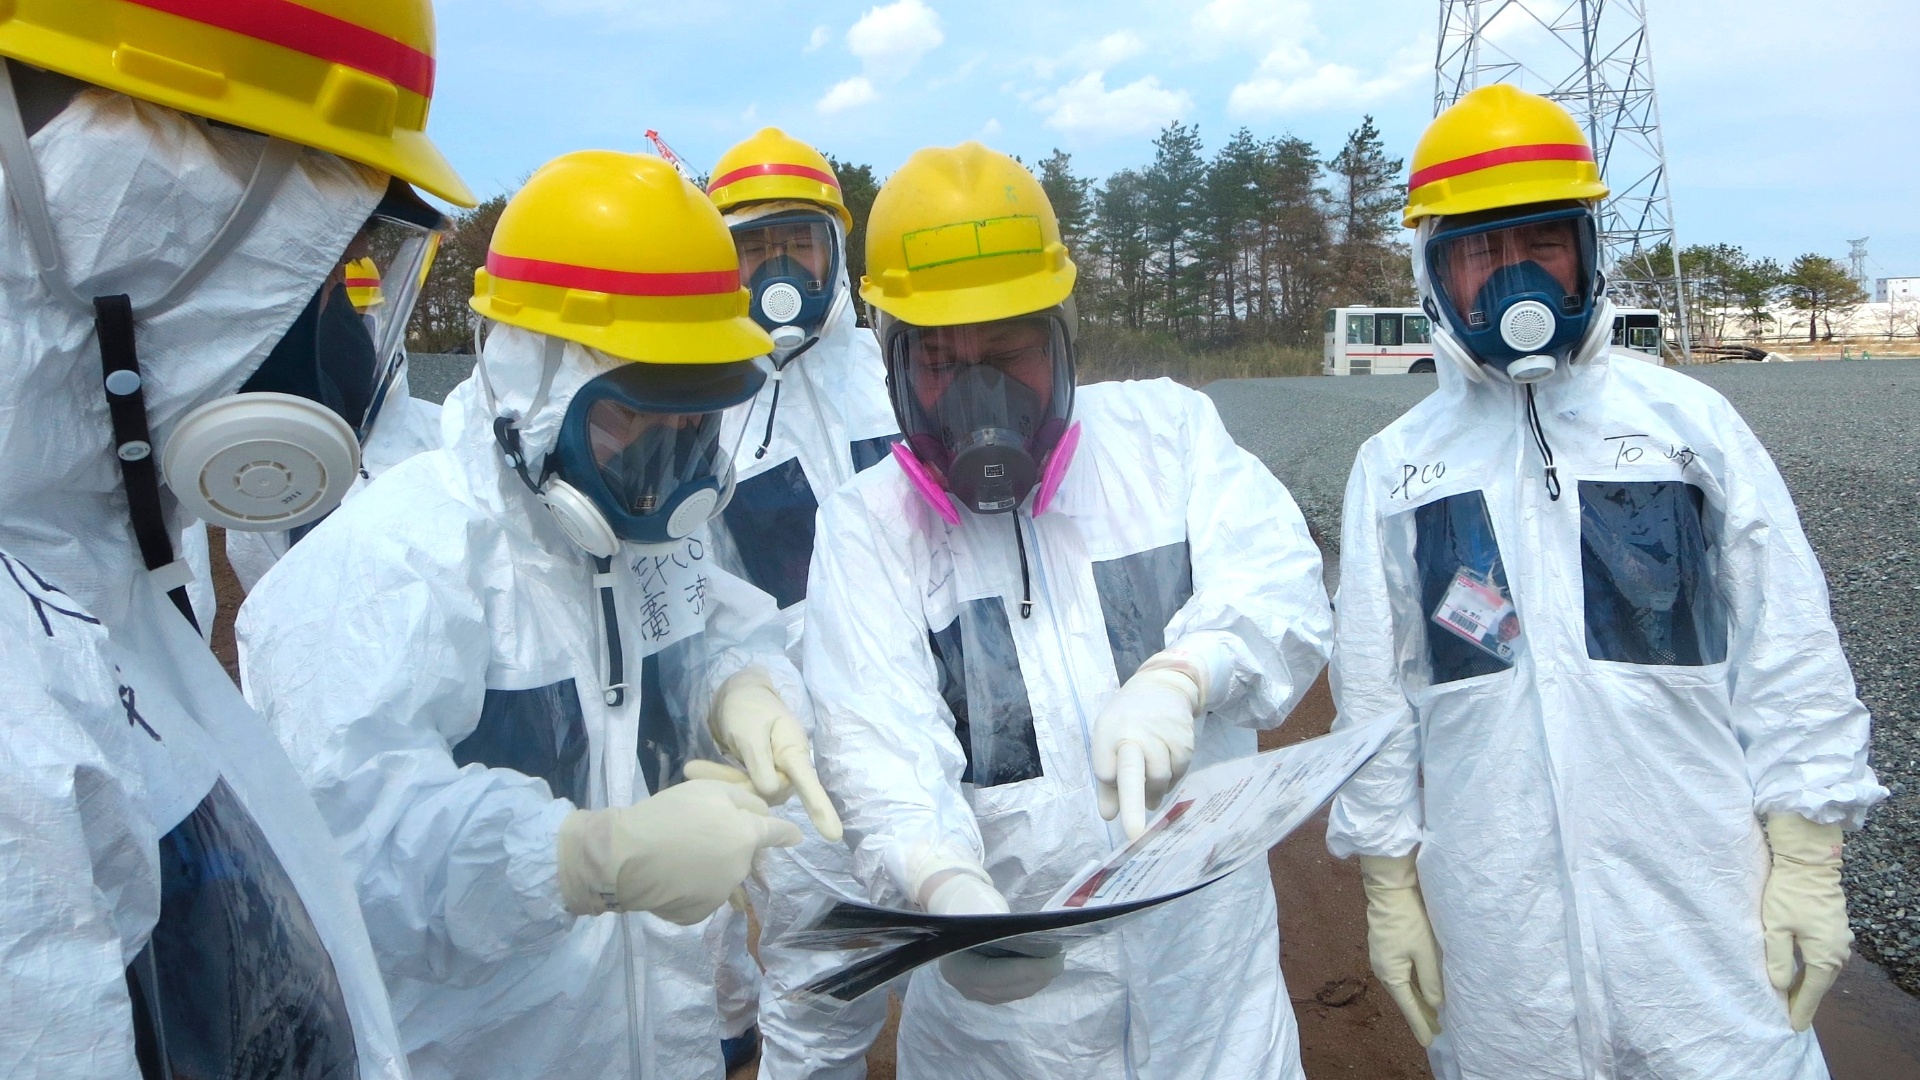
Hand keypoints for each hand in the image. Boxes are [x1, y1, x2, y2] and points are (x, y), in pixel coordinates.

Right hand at [555, 779, 801, 924]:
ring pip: (724, 877)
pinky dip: (693, 888)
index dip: (786, 833)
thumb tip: (765, 816)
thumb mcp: (708, 790)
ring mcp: (719, 895)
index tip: (793, 836)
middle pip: (745, 855)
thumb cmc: (667, 815)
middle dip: (733, 846)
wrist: (625, 856)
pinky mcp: (698, 913)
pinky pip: (703, 897)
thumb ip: (744, 801)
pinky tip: (671, 877)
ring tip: (680, 857)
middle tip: (701, 835)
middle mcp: (740, 869)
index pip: (778, 834)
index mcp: (746, 836)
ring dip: (712, 868)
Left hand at [707, 666, 842, 840]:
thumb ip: (759, 760)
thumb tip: (771, 792)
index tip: (833, 834)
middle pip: (766, 791)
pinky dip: (721, 780)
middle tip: (690, 768)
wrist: (740, 696)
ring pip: (751, 793)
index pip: (808, 781)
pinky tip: (694, 770)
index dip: (820, 807)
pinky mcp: (760, 779)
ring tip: (689, 768)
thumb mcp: (749, 729)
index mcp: (793, 751)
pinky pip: (743, 788)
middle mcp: (789, 768)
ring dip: (722, 782)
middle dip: (733, 783)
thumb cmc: (749, 706)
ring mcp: (775, 775)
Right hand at [922, 868, 1062, 1004]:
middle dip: (1040, 975)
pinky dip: (1031, 981)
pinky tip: (1042, 968)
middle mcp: (964, 986)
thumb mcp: (981, 908)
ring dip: (1038, 980)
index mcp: (958, 966)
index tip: (1056, 959)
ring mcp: (974, 993)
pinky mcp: (986, 993)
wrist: (952, 910)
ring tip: (1055, 962)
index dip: (1030, 970)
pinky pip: (1014, 992)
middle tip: (1060, 958)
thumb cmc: (968, 904)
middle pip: (1010, 988)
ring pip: (1015, 993)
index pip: (998, 975)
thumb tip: (1033, 936)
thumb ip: (1001, 925)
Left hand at [1091, 651, 1206, 839]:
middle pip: (1132, 774)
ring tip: (1150, 784)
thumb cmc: (1128, 722)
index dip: (1109, 788)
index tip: (1111, 814)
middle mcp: (1133, 733)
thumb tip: (1109, 817)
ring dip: (1154, 791)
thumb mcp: (1109, 742)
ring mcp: (1161, 735)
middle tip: (1134, 834)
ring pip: (1159, 780)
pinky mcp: (1184, 739)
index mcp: (1108, 732)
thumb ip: (1108, 782)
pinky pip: (1178, 773)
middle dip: (1132, 805)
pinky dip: (1171, 779)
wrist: (1163, 686)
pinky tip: (1166, 766)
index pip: (1105, 769)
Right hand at [1359, 853, 1444, 1047]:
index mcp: (1391, 975)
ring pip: (1402, 986)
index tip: (1429, 1042)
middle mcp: (1382, 971)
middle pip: (1404, 998)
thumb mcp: (1425, 951)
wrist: (1389, 891)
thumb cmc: (1409, 920)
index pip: (1409, 1006)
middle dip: (1420, 1014)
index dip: (1420, 1024)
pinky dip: (1412, 986)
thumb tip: (1435, 1004)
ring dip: (1417, 1000)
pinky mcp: (1384, 949)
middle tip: (1436, 1030)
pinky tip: (1421, 988)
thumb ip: (1431, 980)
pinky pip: (1400, 975)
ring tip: (1432, 1014)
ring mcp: (1381, 959)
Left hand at [1763, 813, 1852, 1031]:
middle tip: (1788, 1016)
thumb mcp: (1775, 927)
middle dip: (1804, 999)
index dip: (1800, 1010)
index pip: (1811, 992)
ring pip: (1822, 970)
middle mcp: (1838, 953)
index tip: (1792, 1027)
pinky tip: (1800, 973)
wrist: (1810, 862)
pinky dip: (1811, 969)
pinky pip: (1823, 957)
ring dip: (1807, 984)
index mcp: (1825, 957)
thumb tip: (1779, 986)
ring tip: (1791, 998)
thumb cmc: (1788, 893)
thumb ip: (1778, 959)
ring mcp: (1840, 941)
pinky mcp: (1835, 930)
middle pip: (1819, 984)